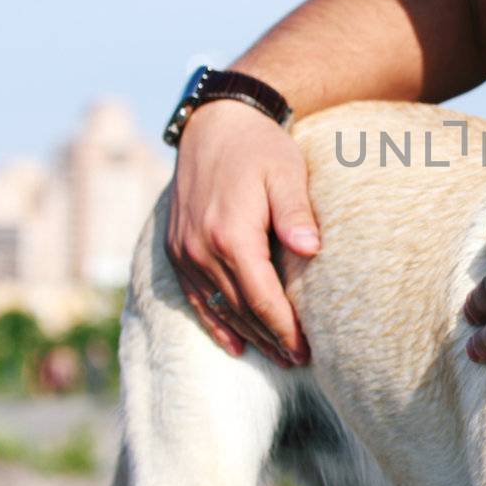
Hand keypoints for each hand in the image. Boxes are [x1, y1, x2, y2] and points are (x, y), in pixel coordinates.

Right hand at [167, 101, 319, 364]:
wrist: (215, 123)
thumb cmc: (259, 148)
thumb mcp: (286, 173)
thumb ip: (295, 213)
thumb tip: (310, 249)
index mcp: (231, 234)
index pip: (262, 298)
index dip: (285, 329)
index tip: (307, 350)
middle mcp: (200, 249)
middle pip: (240, 309)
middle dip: (271, 339)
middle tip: (299, 361)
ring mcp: (183, 251)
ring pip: (217, 307)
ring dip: (247, 335)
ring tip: (276, 357)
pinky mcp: (175, 249)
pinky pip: (194, 297)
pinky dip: (214, 322)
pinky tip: (233, 342)